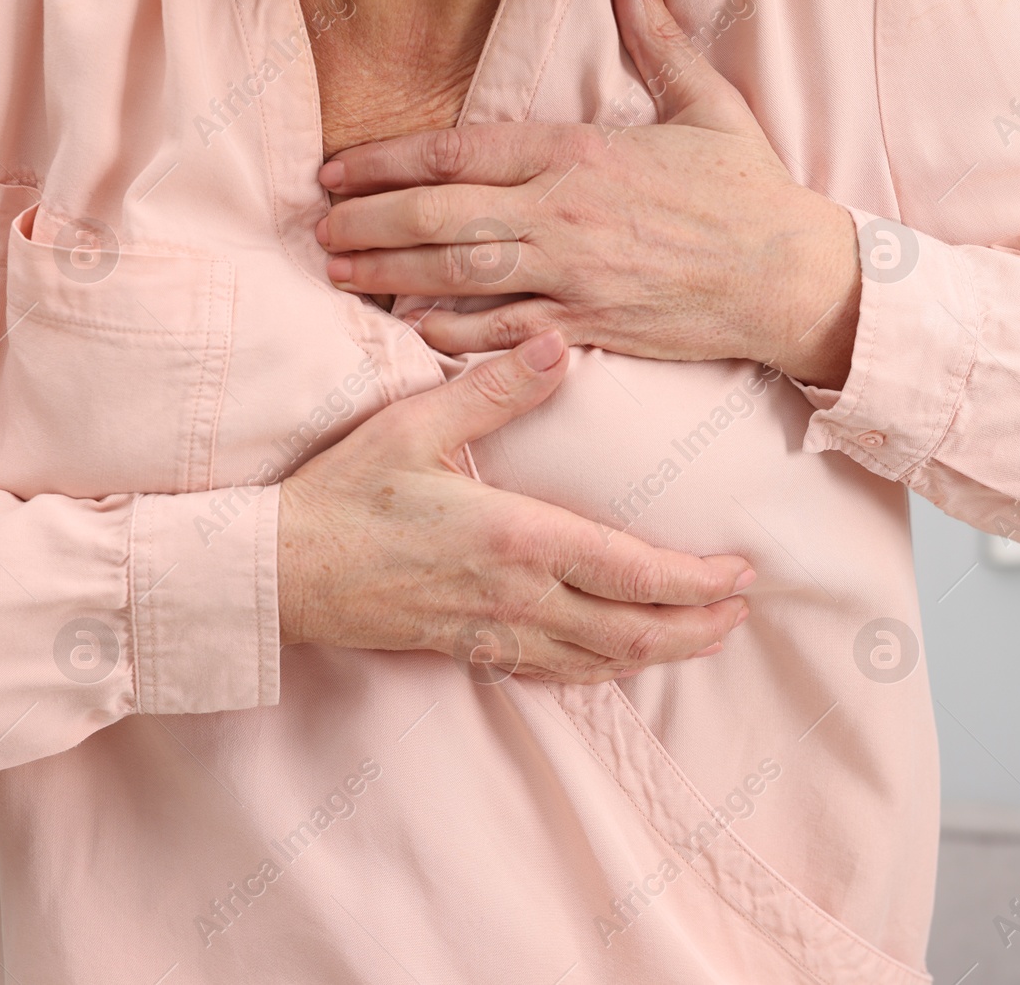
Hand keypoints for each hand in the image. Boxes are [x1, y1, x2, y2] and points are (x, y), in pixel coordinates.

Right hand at [277, 329, 755, 683]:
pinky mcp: (469, 650)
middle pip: (632, 631)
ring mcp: (494, 633)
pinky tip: (619, 661)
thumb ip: (492, 389)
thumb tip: (557, 345)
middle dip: (698, 626)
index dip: (696, 581)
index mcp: (517, 538)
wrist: (277, 572)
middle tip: (742, 611)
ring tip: (705, 637)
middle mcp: (517, 597)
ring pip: (600, 661)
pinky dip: (603, 670)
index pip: (632, 572)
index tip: (741, 573)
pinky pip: (554, 674)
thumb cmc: (343, 494)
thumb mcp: (413, 426)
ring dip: (663, 653)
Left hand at [313, 0, 862, 390]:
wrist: (790, 277)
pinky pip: (504, 330)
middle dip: (369, 223)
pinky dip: (453, 331)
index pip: (459, 152)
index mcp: (580, 155)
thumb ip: (659, 42)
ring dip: (391, 275)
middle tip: (321, 230)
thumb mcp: (708, 105)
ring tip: (341, 273)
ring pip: (459, 275)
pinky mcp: (590, 326)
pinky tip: (413, 327)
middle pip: (440, 217)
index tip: (340, 172)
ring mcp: (574, 276)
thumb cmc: (751, 193)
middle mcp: (564, 215)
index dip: (387, 162)